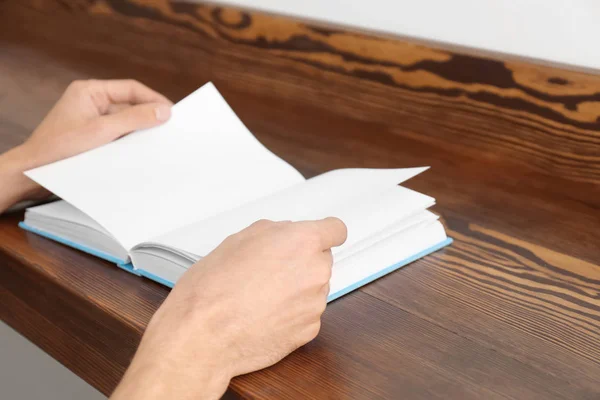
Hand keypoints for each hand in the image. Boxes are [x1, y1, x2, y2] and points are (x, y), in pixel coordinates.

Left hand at [0, 79, 171, 212]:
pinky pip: (118, 136)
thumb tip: (163, 111)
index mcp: (89, 91)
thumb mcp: (101, 132)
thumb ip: (134, 119)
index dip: (153, 99)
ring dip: (140, 131)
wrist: (33, 175)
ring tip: (158, 141)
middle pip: (130, 105)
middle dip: (149, 116)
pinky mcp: (93, 139)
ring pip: (126, 122)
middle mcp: (91, 103)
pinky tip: (142, 151)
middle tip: (170, 128)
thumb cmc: (58, 150)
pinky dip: (131, 142)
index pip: (130, 89)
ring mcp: (91, 121)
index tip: (171, 113)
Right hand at [111, 218, 347, 399]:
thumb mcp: (239, 239)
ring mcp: (315, 303)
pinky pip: (306, 315)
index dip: (324, 234)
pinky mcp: (310, 330)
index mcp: (301, 242)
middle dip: (301, 262)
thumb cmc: (214, 287)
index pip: (335, 230)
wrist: (204, 334)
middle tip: (270, 271)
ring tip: (260, 296)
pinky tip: (264, 315)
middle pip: (321, 260)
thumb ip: (274, 233)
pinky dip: (291, 315)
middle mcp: (316, 271)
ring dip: (296, 290)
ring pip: (314, 288)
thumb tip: (285, 236)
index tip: (317, 239)